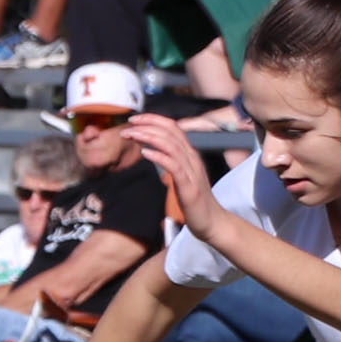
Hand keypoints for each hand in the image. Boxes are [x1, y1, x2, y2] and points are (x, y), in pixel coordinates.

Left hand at [123, 112, 216, 232]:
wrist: (212, 221)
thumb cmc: (194, 200)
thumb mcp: (182, 175)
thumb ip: (171, 161)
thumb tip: (154, 151)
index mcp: (189, 154)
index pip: (172, 127)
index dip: (153, 119)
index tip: (134, 119)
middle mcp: (192, 158)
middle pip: (170, 132)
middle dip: (147, 125)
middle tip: (128, 125)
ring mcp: (191, 171)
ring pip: (171, 145)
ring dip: (149, 137)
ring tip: (132, 135)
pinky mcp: (189, 186)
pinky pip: (173, 165)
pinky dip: (158, 156)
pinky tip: (144, 153)